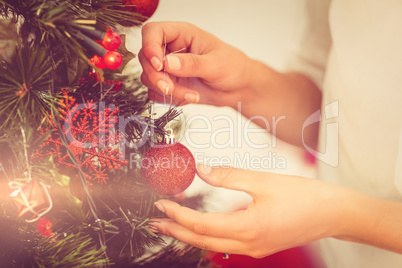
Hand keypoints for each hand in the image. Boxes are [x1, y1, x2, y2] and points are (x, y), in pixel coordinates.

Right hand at [139, 22, 251, 106]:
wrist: (239, 88)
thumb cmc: (233, 67)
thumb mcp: (215, 64)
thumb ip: (191, 64)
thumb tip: (168, 63)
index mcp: (182, 34)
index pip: (153, 32)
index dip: (150, 47)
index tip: (159, 65)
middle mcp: (172, 49)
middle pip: (145, 58)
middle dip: (156, 77)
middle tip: (171, 89)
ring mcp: (169, 68)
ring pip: (149, 78)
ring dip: (166, 91)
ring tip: (190, 94)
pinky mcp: (170, 84)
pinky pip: (156, 92)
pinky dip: (168, 99)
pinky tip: (188, 97)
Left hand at [150, 164, 352, 257]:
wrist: (334, 213)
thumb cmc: (303, 196)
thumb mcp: (263, 181)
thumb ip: (228, 175)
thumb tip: (201, 169)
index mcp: (247, 228)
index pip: (201, 225)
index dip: (179, 215)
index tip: (161, 205)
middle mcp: (248, 245)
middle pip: (202, 241)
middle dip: (176, 231)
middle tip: (155, 222)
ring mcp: (254, 249)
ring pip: (213, 246)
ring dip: (190, 234)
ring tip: (171, 224)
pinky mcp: (260, 246)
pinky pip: (226, 245)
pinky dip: (208, 236)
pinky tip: (201, 227)